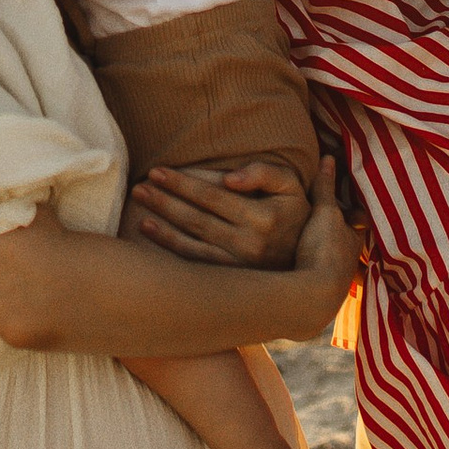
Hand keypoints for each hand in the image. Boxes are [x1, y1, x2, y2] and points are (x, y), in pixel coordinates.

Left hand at [127, 157, 311, 268]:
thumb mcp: (290, 185)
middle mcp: (249, 244)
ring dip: (162, 218)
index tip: (158, 170)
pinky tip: (148, 229)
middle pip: (197, 217)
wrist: (308, 262)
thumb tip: (229, 178)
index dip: (184, 183)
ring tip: (140, 200)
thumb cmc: (293, 212)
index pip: (214, 197)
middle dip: (165, 199)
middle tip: (140, 185)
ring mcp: (237, 264)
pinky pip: (193, 259)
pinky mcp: (229, 278)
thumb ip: (264, 173)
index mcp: (263, 218)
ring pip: (191, 238)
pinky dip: (168, 244)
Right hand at [290, 155, 361, 321]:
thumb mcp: (324, 212)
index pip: (360, 223)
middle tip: (344, 236)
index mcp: (355, 240)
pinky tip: (314, 282)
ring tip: (330, 259)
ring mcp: (338, 282)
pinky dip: (320, 279)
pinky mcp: (322, 296)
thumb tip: (329, 158)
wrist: (314, 294)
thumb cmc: (325, 248)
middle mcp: (350, 263)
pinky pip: (323, 282)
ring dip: (335, 263)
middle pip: (350, 248)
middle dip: (347, 243)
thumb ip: (326, 186)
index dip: (357, 215)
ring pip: (339, 267)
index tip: (356, 209)